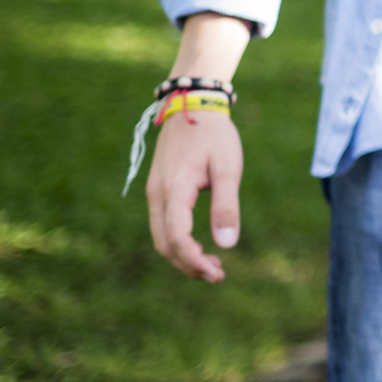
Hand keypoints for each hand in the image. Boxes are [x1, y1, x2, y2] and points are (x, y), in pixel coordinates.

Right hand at [147, 105, 245, 282]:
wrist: (193, 106)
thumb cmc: (214, 136)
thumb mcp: (227, 169)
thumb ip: (226, 206)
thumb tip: (227, 244)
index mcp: (174, 191)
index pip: (177, 238)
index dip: (194, 261)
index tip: (217, 273)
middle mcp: (158, 195)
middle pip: (164, 244)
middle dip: (188, 265)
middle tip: (218, 275)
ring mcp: (155, 193)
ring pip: (160, 237)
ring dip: (183, 257)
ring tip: (212, 267)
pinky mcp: (159, 190)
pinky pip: (162, 225)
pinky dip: (178, 243)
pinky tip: (200, 247)